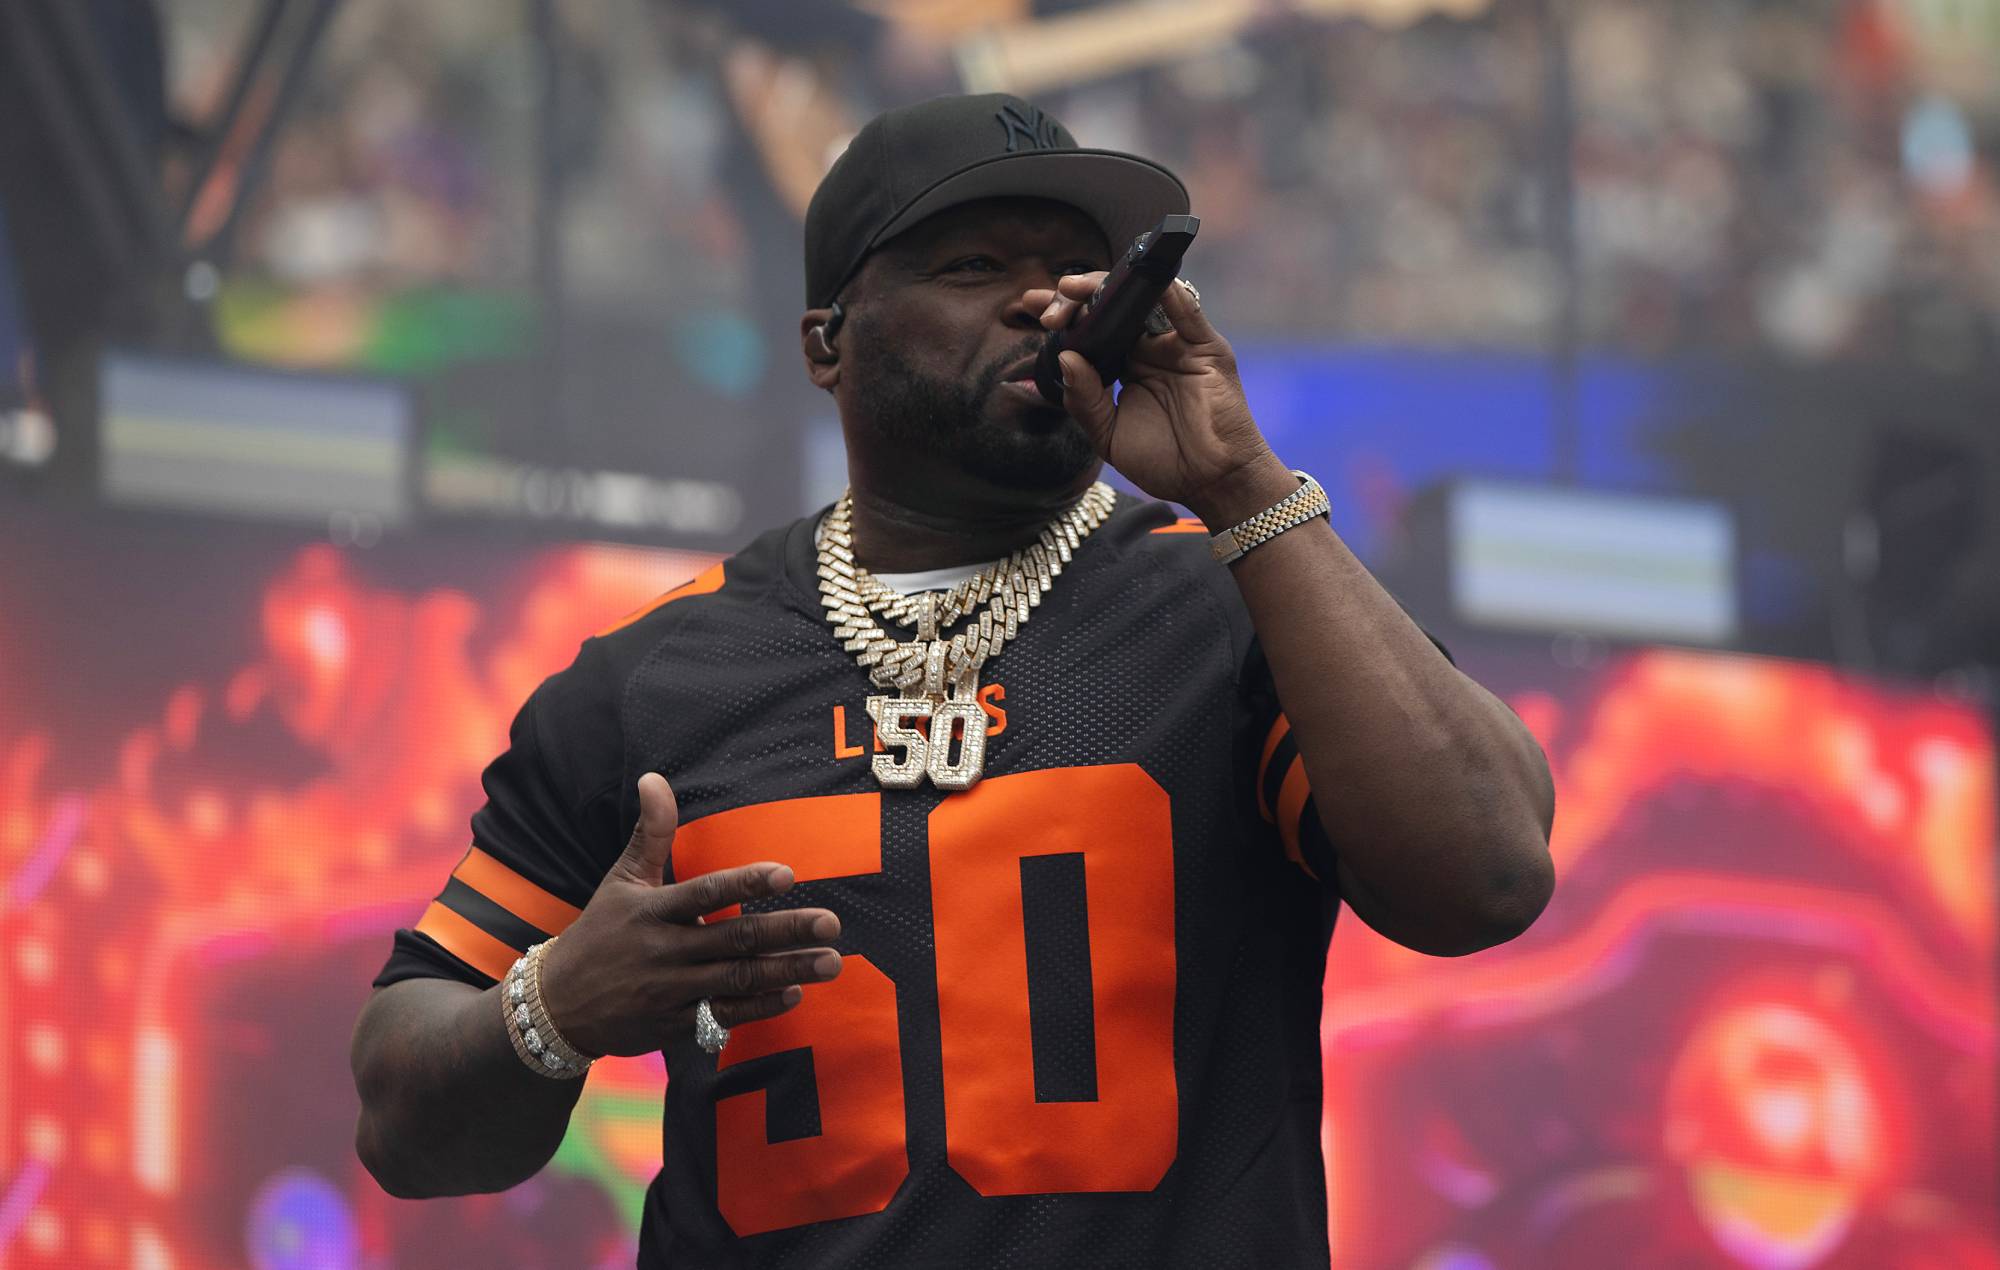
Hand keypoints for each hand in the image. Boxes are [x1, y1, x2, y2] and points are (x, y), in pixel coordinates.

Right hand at [537, 773, 842, 1056]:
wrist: (556, 1006)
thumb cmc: (599, 933)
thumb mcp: (620, 881)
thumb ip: (650, 833)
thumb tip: (653, 777)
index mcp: (651, 911)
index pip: (705, 892)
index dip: (745, 884)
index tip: (787, 874)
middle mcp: (663, 951)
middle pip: (733, 939)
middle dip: (786, 932)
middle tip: (831, 924)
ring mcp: (669, 992)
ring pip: (737, 980)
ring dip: (787, 972)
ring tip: (830, 962)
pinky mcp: (673, 1027)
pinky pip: (723, 1018)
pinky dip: (758, 1007)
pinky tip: (793, 995)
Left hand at [1023, 273, 1285, 522]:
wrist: (1212, 483)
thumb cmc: (1165, 462)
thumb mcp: (1109, 436)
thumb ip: (1085, 401)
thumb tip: (1065, 357)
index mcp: (1125, 366)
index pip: (1090, 329)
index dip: (1063, 314)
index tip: (1029, 306)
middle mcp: (1149, 348)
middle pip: (1111, 307)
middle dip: (1076, 297)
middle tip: (1048, 306)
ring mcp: (1176, 345)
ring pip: (1143, 300)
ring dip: (1109, 288)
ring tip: (1075, 288)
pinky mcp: (1205, 348)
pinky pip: (1187, 313)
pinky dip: (1166, 293)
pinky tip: (1139, 281)